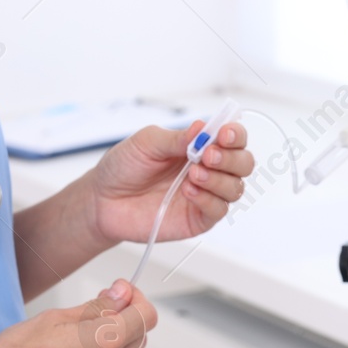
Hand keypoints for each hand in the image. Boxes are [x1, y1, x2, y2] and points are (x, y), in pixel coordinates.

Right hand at [0, 280, 155, 347]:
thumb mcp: (54, 319)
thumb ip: (95, 308)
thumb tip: (118, 296)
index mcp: (105, 342)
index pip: (146, 315)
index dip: (137, 299)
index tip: (122, 294)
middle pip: (139, 339)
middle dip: (126, 322)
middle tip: (99, 314)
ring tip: (87, 345)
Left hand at [89, 121, 254, 244]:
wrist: (103, 200)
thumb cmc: (124, 168)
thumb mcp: (147, 142)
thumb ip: (177, 137)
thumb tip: (203, 128)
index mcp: (199, 146)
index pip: (233, 139)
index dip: (235, 135)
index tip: (224, 134)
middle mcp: (208, 170)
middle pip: (243, 163)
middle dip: (231, 158)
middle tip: (206, 155)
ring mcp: (205, 195)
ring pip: (235, 188)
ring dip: (219, 179)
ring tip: (192, 175)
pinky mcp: (198, 219)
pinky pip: (218, 210)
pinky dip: (208, 199)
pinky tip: (188, 192)